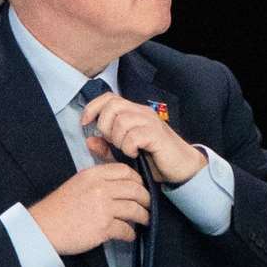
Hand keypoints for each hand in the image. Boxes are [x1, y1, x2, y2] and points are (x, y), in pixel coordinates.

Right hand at [28, 162, 150, 254]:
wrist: (43, 228)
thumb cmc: (57, 208)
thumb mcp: (76, 184)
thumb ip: (97, 181)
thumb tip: (120, 185)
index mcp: (92, 175)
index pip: (125, 171)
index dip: (137, 179)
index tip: (139, 187)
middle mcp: (100, 189)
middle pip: (135, 190)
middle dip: (145, 199)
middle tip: (146, 205)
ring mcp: (103, 208)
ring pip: (135, 210)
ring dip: (143, 216)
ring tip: (143, 220)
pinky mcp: (103, 228)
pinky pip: (126, 229)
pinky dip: (130, 234)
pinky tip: (129, 235)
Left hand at [80, 92, 206, 183]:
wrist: (182, 168)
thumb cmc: (154, 160)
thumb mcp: (124, 154)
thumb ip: (106, 148)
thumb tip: (89, 141)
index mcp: (134, 112)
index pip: (109, 98)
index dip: (93, 107)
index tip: (85, 123)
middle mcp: (142, 112)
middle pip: (112, 106)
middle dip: (104, 126)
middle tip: (112, 142)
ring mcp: (151, 122)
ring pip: (121, 120)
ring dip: (117, 138)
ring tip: (125, 149)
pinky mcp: (157, 134)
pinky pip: (133, 135)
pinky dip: (128, 147)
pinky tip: (134, 154)